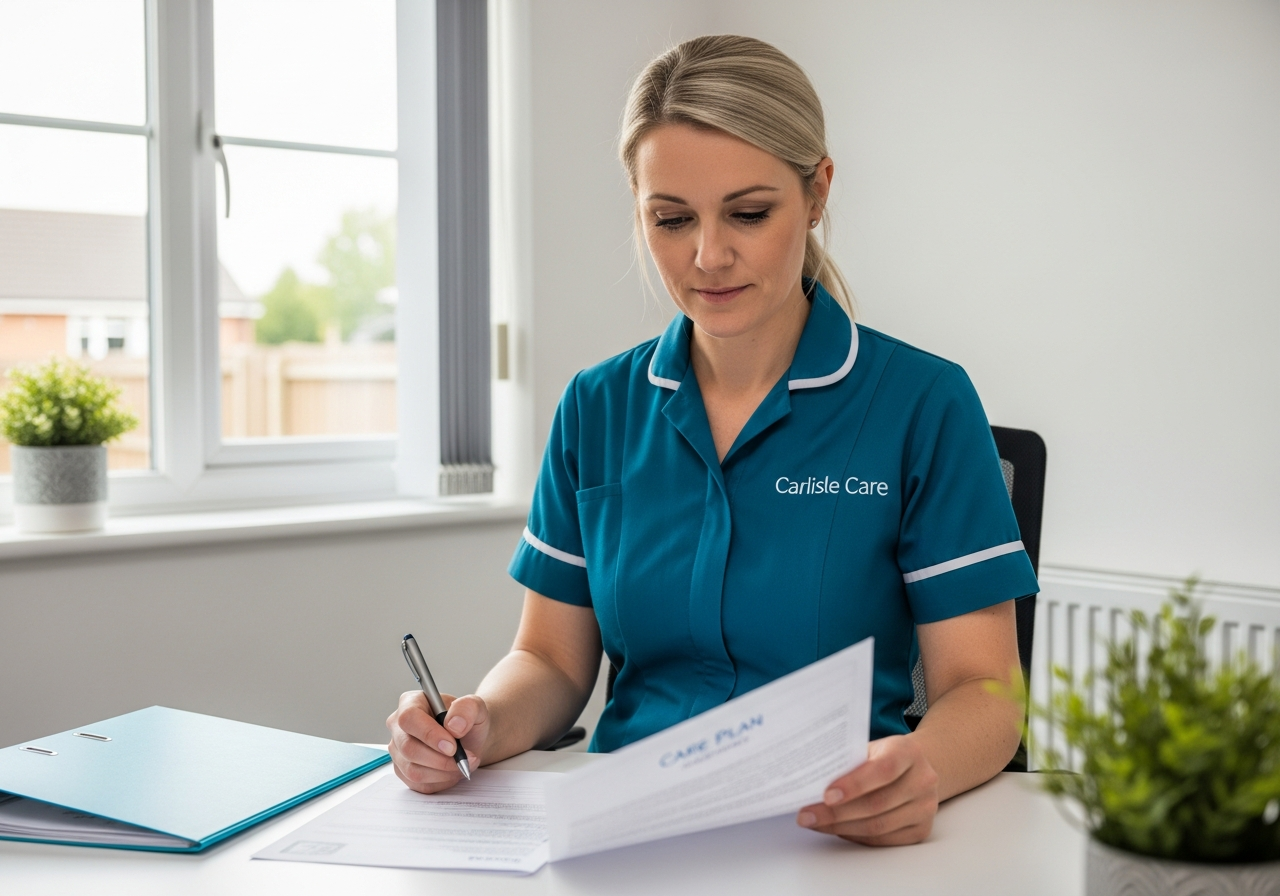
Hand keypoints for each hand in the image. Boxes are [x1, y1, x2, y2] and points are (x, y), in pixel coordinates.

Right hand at [386, 690, 489, 792]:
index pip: (409, 718)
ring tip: (463, 763)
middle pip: (408, 748)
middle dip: (440, 759)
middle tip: (464, 758)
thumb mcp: (475, 706)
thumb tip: (454, 725)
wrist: (469, 739)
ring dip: (443, 772)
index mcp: (410, 703)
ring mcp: (398, 751)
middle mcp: (398, 727)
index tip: (452, 746)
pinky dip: (441, 781)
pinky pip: (418, 784)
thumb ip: (466, 708)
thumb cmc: (467, 720)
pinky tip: (452, 771)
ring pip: (413, 770)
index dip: (429, 734)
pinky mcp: (403, 771)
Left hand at [796, 735, 939, 845]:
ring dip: (841, 827)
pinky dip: (856, 836)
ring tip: (816, 824)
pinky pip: (883, 840)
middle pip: (877, 804)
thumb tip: (811, 781)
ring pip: (878, 826)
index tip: (826, 796)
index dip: (854, 784)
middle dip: (836, 813)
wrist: (914, 767)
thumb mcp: (869, 748)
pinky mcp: (921, 830)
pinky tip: (837, 829)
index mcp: (908, 751)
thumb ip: (848, 761)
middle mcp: (923, 780)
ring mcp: (925, 807)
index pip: (883, 769)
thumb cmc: (882, 756)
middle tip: (807, 815)